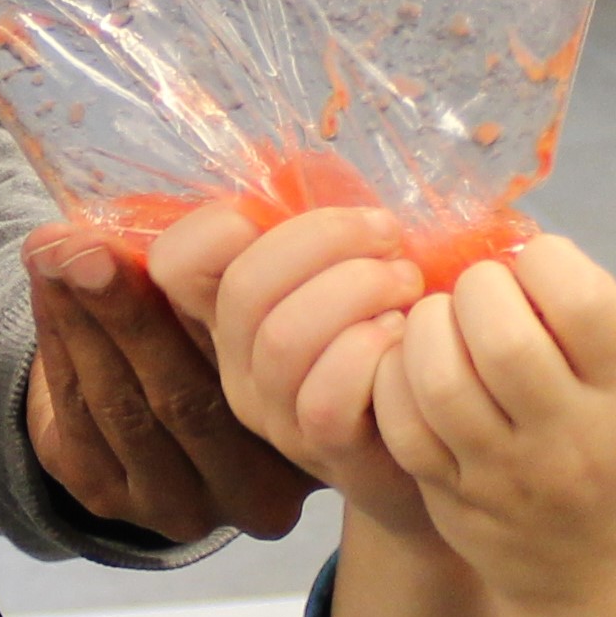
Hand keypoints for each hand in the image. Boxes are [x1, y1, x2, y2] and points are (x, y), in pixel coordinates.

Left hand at [25, 222, 318, 546]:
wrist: (158, 416)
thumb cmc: (231, 339)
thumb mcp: (266, 313)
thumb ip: (259, 281)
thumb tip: (226, 211)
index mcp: (311, 440)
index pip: (262, 374)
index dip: (216, 301)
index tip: (179, 236)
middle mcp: (255, 492)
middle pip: (186, 397)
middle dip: (127, 311)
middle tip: (88, 247)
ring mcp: (181, 506)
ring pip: (123, 406)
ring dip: (79, 319)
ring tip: (53, 251)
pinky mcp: (110, 499)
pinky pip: (77, 418)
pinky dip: (55, 343)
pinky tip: (44, 285)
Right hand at [150, 201, 438, 545]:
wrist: (439, 437)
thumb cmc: (393, 335)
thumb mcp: (347, 269)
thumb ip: (319, 226)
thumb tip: (301, 166)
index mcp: (229, 312)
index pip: (176, 259)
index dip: (221, 222)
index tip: (301, 209)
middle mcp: (236, 365)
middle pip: (245, 286)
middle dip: (326, 239)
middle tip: (389, 238)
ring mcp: (275, 414)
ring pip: (284, 338)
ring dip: (360, 288)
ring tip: (407, 283)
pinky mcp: (324, 450)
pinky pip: (325, 398)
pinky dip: (371, 351)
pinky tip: (403, 336)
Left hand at [367, 237, 615, 616]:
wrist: (603, 585)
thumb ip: (583, 324)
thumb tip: (505, 240)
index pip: (581, 299)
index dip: (544, 260)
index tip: (534, 268)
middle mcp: (568, 437)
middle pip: (500, 335)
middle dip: (476, 290)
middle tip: (477, 295)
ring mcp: (504, 474)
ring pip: (438, 377)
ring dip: (426, 328)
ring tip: (440, 325)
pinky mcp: (451, 497)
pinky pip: (401, 423)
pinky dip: (394, 378)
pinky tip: (413, 370)